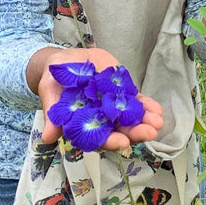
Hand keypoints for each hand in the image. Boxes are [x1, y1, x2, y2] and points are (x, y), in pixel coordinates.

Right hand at [28, 46, 164, 150]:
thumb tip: (48, 137)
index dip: (110, 141)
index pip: (98, 138)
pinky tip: (156, 109)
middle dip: (136, 132)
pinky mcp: (120, 92)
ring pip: (131, 118)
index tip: (123, 142)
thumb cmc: (54, 81)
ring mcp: (112, 106)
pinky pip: (135, 102)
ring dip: (145, 120)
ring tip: (158, 120)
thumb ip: (52, 114)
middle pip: (120, 130)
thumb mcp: (50, 93)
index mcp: (84, 125)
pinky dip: (146, 106)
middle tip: (150, 132)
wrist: (64, 62)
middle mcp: (101, 119)